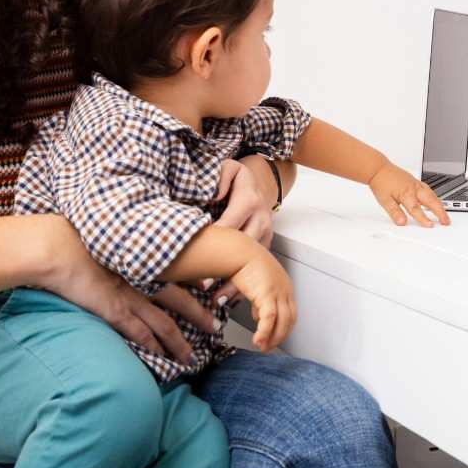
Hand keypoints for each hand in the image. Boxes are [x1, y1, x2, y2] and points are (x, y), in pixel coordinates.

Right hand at [39, 217, 217, 363]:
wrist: (61, 246)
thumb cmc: (83, 235)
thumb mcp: (116, 234)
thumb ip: (131, 244)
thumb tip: (141, 245)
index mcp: (148, 257)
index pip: (183, 273)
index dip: (199, 286)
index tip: (212, 292)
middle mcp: (146, 277)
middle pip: (183, 301)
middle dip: (201, 316)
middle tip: (216, 328)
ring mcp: (132, 296)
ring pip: (166, 324)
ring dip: (180, 342)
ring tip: (191, 356)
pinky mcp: (115, 311)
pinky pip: (141, 334)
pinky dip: (155, 347)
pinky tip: (163, 357)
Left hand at [205, 157, 276, 304]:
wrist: (262, 183)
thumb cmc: (237, 179)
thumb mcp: (229, 168)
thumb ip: (220, 176)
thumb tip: (214, 193)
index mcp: (249, 201)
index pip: (231, 223)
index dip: (217, 242)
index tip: (201, 258)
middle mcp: (260, 219)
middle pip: (244, 249)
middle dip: (226, 270)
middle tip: (205, 287)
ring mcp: (265, 234)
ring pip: (253, 263)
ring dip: (236, 283)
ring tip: (218, 300)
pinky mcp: (266, 245)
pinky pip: (257, 268)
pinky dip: (245, 283)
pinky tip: (229, 299)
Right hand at [225, 247, 295, 351]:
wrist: (239, 251)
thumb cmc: (244, 263)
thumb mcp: (255, 284)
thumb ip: (258, 300)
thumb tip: (256, 314)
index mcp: (284, 286)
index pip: (289, 312)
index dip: (281, 326)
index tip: (271, 335)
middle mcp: (285, 289)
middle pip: (289, 320)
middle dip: (279, 336)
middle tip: (268, 346)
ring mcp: (279, 291)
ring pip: (282, 322)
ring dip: (273, 338)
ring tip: (262, 346)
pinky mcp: (268, 294)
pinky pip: (269, 319)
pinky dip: (264, 332)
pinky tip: (257, 340)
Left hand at [368, 163, 450, 226]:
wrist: (378, 169)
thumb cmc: (381, 183)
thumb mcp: (385, 201)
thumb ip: (395, 213)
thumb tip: (402, 222)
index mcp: (406, 193)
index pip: (416, 209)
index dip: (423, 218)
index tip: (430, 226)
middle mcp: (414, 188)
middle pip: (431, 201)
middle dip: (440, 212)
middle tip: (446, 222)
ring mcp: (416, 184)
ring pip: (432, 195)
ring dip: (440, 205)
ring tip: (444, 214)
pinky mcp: (416, 181)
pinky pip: (429, 190)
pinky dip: (435, 197)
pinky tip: (436, 201)